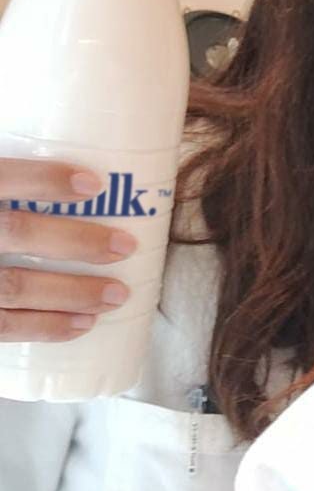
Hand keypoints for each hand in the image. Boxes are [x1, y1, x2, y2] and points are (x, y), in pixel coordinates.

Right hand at [0, 159, 135, 341]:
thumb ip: (7, 179)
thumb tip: (59, 163)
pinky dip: (43, 327)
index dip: (44, 180)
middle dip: (75, 241)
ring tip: (116, 294)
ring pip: (12, 286)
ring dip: (71, 292)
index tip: (94, 184)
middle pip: (15, 232)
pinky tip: (81, 325)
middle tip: (125, 246)